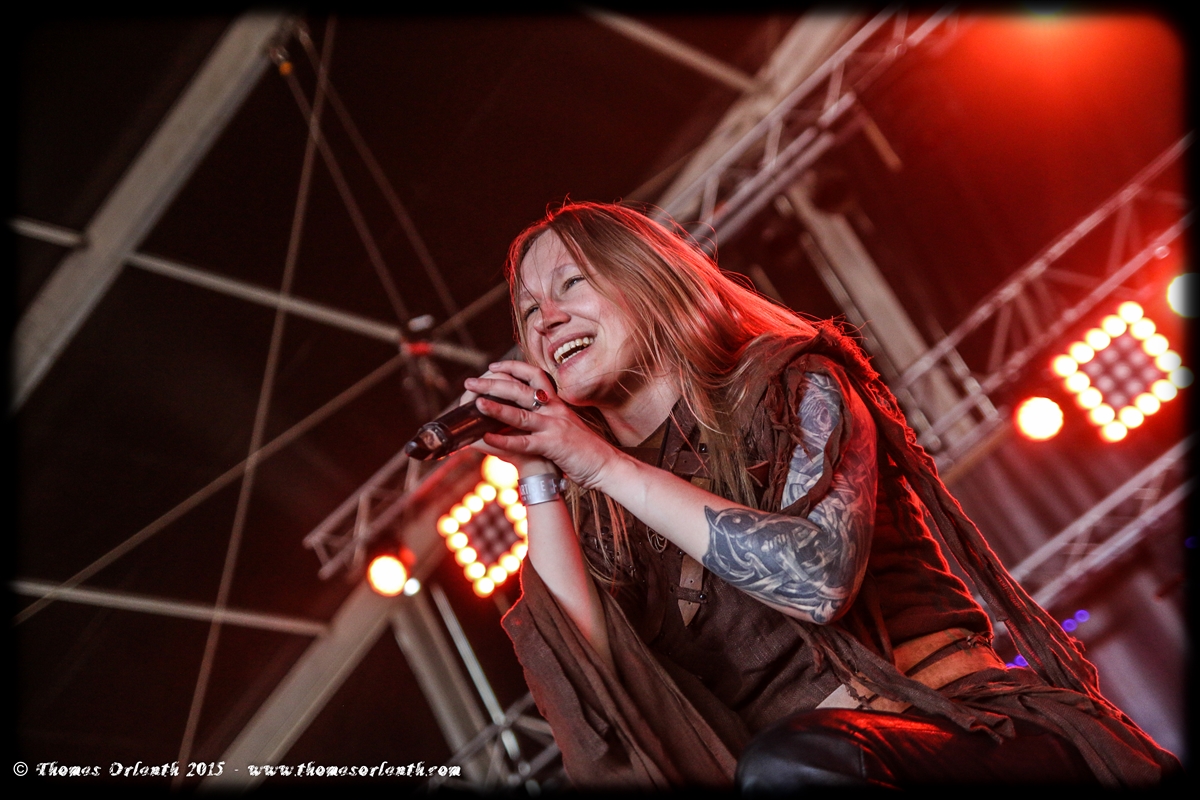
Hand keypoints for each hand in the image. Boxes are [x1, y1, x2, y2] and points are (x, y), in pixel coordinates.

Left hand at [463, 361, 620, 487]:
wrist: (608, 465)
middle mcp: (555, 410)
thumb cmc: (587, 450)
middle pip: (520, 389)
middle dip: (492, 383)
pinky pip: (525, 442)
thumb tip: (529, 418)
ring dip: (495, 407)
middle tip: (470, 382)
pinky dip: (504, 440)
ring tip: (475, 403)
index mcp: (558, 403)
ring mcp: (554, 427)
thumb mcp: (568, 426)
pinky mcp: (553, 446)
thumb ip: (550, 418)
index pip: (534, 375)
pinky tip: (487, 438)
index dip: (512, 367)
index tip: (493, 366)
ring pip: (520, 413)